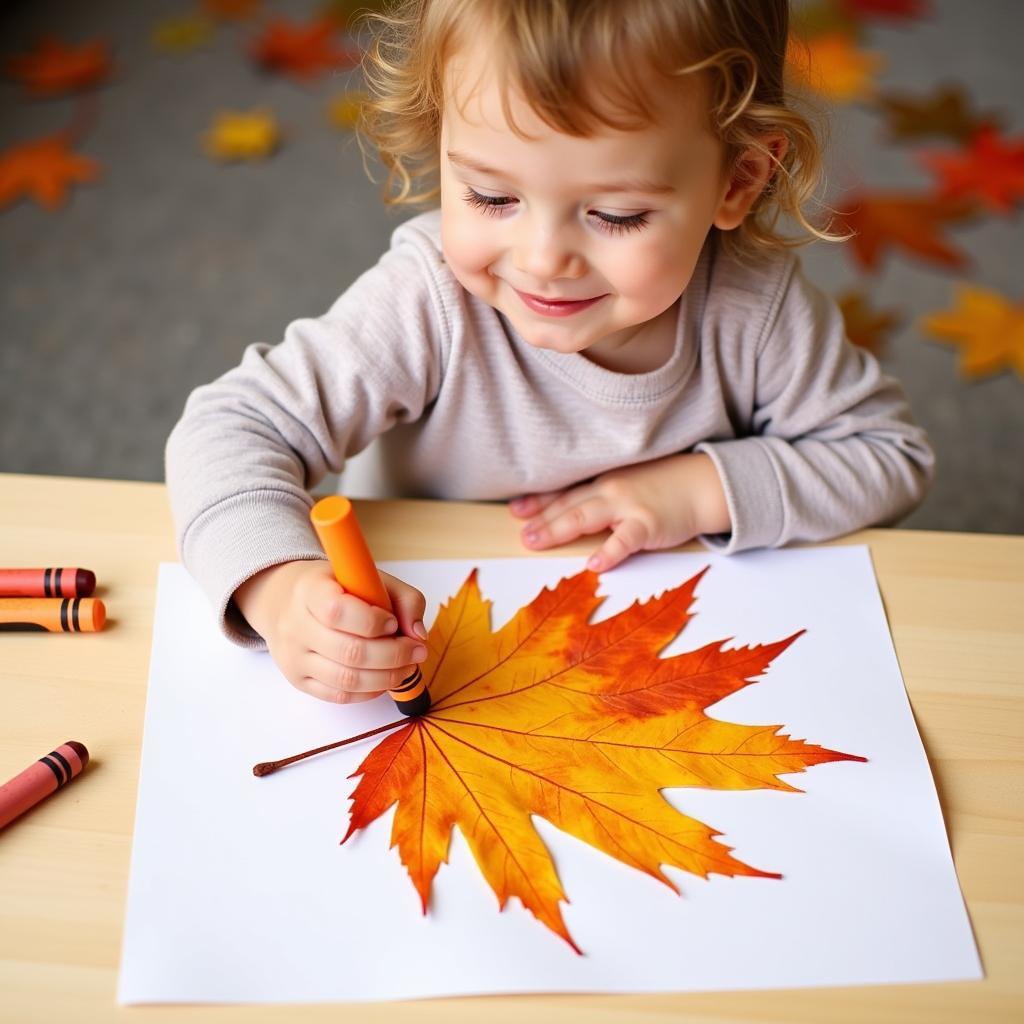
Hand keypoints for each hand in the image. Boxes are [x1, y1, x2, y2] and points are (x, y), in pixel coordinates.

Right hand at [233, 560, 427, 703]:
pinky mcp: (298, 680)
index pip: (338, 611)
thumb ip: (404, 599)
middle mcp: (295, 625)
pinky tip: (384, 679)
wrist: (288, 601)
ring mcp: (293, 656)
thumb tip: (418, 634)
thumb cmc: (337, 588)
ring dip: (386, 677)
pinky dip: (370, 691)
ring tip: (407, 667)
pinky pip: (339, 696)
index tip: (393, 622)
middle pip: (349, 651)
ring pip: (346, 679)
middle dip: (393, 655)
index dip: (372, 622)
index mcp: (310, 590)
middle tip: (417, 651)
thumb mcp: (370, 578)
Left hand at [509, 453, 730, 571]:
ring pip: (585, 516)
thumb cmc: (664, 487)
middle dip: (540, 520)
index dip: (538, 501)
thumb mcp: (628, 484)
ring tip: (535, 542)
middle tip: (519, 534)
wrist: (702, 485)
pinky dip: (609, 551)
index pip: (565, 492)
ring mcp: (628, 506)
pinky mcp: (648, 524)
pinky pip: (625, 539)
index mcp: (603, 482)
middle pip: (568, 505)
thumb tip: (571, 515)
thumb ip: (602, 497)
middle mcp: (610, 490)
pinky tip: (593, 564)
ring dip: (557, 529)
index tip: (514, 510)